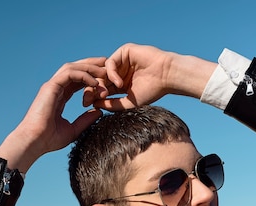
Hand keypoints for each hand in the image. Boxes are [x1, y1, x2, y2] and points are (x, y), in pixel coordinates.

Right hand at [0, 58, 107, 171]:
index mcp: (59, 96)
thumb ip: (85, 120)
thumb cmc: (50, 139)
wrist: (35, 141)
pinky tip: (95, 82)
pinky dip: (83, 75)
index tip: (106, 78)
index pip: (77, 80)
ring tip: (105, 69)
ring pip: (72, 68)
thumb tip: (99, 111)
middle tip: (108, 63)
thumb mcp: (73, 130)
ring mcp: (52, 86)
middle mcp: (55, 88)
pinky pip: (69, 74)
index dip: (91, 76)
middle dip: (91, 64)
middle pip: (75, 69)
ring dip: (89, 67)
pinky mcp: (51, 87)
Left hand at [86, 43, 215, 110]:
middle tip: (88, 98)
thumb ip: (113, 104)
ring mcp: (121, 61)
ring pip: (103, 71)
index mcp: (120, 84)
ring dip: (102, 83)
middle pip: (99, 79)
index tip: (88, 105)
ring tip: (107, 93)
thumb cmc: (152, 91)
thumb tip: (95, 105)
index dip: (94, 96)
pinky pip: (110, 62)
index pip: (103, 89)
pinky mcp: (124, 52)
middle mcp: (119, 72)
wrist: (167, 76)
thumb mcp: (129, 102)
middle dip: (92, 89)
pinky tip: (119, 82)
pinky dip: (111, 73)